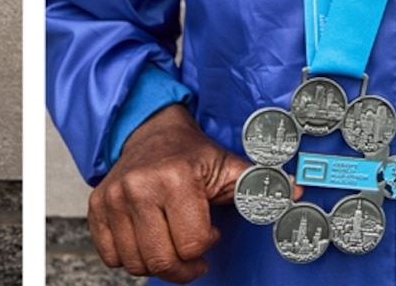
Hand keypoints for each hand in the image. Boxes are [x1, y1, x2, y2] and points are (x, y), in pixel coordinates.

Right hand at [87, 101, 242, 281]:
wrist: (150, 129)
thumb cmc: (191, 155)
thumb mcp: (228, 167)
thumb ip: (260, 185)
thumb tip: (298, 193)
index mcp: (174, 179)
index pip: (191, 247)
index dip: (205, 246)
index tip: (209, 230)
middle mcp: (139, 186)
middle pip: (161, 261)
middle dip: (183, 266)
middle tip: (191, 248)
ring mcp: (113, 196)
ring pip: (135, 263)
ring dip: (156, 261)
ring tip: (168, 240)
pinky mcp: (97, 204)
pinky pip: (109, 255)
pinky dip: (128, 256)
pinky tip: (145, 238)